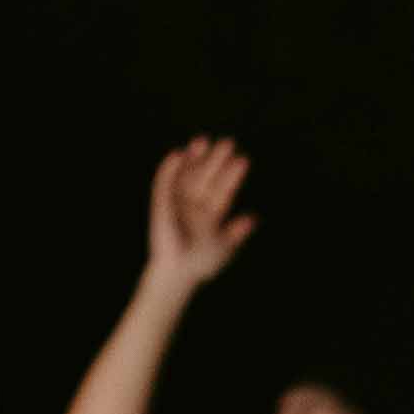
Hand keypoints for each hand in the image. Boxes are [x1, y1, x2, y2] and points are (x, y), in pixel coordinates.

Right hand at [147, 137, 256, 285]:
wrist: (176, 273)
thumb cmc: (201, 262)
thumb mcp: (223, 248)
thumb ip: (236, 233)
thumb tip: (252, 219)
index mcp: (213, 210)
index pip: (224, 188)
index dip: (232, 175)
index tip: (242, 161)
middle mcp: (196, 202)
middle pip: (207, 176)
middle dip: (215, 161)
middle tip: (227, 143)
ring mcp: (178, 200)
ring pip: (187, 175)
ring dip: (193, 159)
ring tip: (202, 141)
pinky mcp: (160, 203)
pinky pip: (163, 183)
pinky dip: (168, 170)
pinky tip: (177, 155)